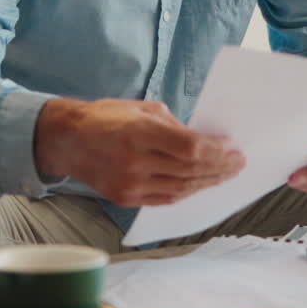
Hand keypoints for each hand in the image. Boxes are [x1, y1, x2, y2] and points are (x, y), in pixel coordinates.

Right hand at [34, 98, 245, 206]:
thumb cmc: (106, 117)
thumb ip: (173, 125)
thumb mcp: (141, 108)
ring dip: (208, 182)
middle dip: (219, 167)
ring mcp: (129, 183)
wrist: (68, 140)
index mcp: (139, 132)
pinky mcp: (125, 198)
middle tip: (238, 163)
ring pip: (181, 188)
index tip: (232, 147)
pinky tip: (201, 183)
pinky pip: (165, 199)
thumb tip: (203, 140)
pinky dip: (187, 191)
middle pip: (190, 170)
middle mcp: (135, 161)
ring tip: (225, 174)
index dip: (216, 151)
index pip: (190, 148)